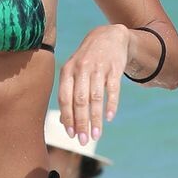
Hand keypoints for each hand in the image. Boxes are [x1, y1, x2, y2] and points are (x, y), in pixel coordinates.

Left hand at [58, 25, 130, 142]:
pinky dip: (111, 104)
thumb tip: (63, 122)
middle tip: (83, 141)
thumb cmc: (88, 60)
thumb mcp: (74, 72)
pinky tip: (109, 118)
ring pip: (96, 98)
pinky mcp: (114, 67)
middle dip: (81, 123)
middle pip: (80, 100)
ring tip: (96, 136)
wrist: (109, 36)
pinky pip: (112, 89)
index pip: (65, 98)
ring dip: (95, 119)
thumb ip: (68, 94)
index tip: (70, 135)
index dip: (67, 117)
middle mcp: (81, 69)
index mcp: (67, 71)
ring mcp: (98, 67)